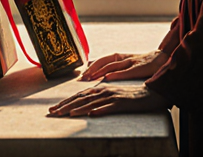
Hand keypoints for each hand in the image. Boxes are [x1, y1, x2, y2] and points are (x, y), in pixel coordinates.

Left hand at [48, 83, 169, 116]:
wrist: (151, 94)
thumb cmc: (131, 98)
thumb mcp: (113, 97)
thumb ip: (100, 100)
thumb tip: (88, 109)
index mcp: (101, 89)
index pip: (79, 95)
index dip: (66, 102)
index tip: (54, 108)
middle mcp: (105, 91)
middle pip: (82, 98)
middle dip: (65, 105)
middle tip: (52, 112)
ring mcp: (113, 97)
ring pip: (92, 102)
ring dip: (78, 108)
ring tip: (65, 114)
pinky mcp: (122, 103)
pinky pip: (108, 107)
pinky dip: (99, 110)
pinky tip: (90, 114)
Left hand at [79, 50, 168, 81]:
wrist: (166, 58)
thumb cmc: (146, 64)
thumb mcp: (129, 64)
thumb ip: (116, 66)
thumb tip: (101, 70)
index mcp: (122, 57)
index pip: (103, 60)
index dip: (91, 66)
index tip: (80, 74)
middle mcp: (125, 58)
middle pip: (104, 61)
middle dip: (92, 69)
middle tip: (81, 78)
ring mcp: (133, 61)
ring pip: (112, 65)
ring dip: (99, 71)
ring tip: (90, 77)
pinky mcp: (141, 67)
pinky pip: (127, 70)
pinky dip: (116, 73)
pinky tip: (108, 77)